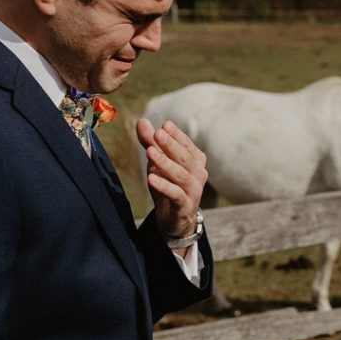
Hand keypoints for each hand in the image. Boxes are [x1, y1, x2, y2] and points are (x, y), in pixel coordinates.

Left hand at [136, 118, 207, 237]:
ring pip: (180, 175)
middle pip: (184, 157)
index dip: (176, 135)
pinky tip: (150, 178)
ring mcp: (194, 190)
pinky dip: (163, 186)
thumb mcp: (158, 163)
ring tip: (149, 152)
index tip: (164, 125)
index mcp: (195, 160)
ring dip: (165, 163)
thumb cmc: (169, 186)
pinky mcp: (185, 205)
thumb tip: (142, 121)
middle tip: (157, 134)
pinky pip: (175, 194)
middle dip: (170, 145)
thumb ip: (151, 143)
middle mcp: (199, 174)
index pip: (187, 144)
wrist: (176, 219)